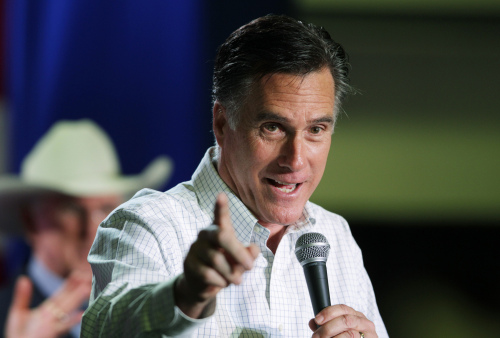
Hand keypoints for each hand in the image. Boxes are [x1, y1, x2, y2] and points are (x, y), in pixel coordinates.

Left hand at [5, 270, 90, 337]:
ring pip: (68, 308)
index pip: (61, 294)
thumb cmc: (19, 335)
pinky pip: (63, 325)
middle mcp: (53, 315)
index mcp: (47, 310)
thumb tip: (23, 279)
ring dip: (78, 299)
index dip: (70, 283)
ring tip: (87, 289)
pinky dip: (73, 320)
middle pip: (68, 298)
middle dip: (79, 288)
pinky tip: (81, 314)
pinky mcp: (50, 333)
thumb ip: (22, 296)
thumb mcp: (18, 313)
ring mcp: (53, 324)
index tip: (78, 273)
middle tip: (88, 277)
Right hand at [175, 193, 259, 318]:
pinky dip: (220, 282)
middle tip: (251, 266)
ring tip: (237, 280)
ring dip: (231, 273)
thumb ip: (249, 255)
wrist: (201, 286)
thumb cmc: (225, 268)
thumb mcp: (240, 262)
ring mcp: (195, 248)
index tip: (221, 195)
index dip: (221, 206)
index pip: (220, 216)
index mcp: (219, 229)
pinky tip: (222, 283)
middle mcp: (206, 234)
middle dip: (238, 252)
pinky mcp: (189, 263)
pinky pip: (208, 273)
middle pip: (222, 236)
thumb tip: (253, 250)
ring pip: (217, 259)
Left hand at [309, 304, 376, 337]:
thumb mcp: (338, 329)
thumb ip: (326, 324)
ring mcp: (369, 334)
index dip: (328, 312)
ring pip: (350, 334)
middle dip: (328, 328)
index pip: (342, 308)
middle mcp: (364, 323)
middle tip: (317, 335)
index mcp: (356, 315)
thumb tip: (313, 322)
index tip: (317, 319)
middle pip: (345, 320)